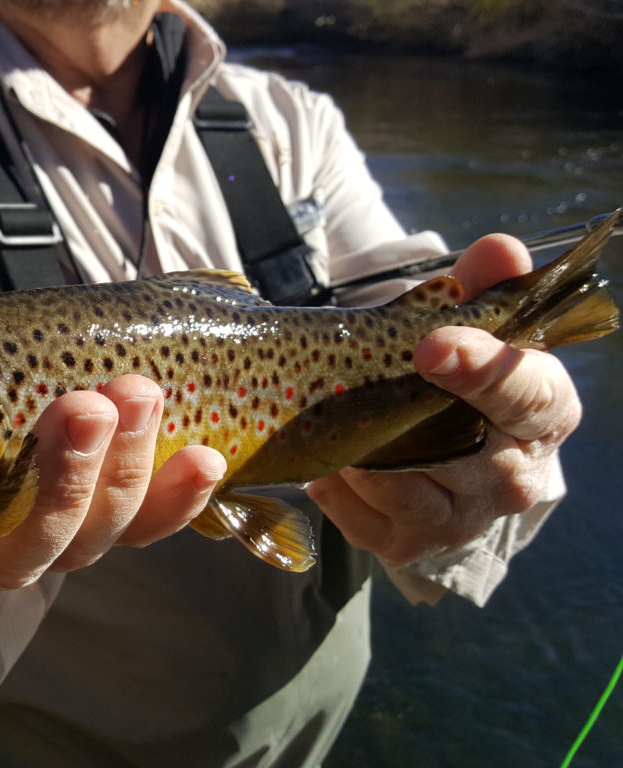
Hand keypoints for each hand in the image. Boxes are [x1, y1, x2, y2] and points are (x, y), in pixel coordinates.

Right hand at [0, 279, 225, 612]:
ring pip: (91, 529)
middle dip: (52, 485)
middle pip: (17, 549)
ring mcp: (43, 538)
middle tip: (80, 405)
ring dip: (119, 464)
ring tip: (134, 391)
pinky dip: (177, 493)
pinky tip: (206, 455)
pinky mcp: (99, 514)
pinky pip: (147, 521)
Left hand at [308, 235, 580, 562]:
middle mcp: (512, 478)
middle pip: (459, 450)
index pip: (529, 394)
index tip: (432, 346)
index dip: (484, 369)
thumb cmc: (462, 384)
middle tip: (351, 383)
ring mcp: (462, 520)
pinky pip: (359, 521)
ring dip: (357, 449)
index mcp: (544, 413)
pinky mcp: (411, 547)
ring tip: (334, 418)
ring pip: (398, 486)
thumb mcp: (473, 331)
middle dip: (398, 414)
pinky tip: (328, 460)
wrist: (452, 459)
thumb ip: (481, 287)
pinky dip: (334, 488)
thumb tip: (501, 249)